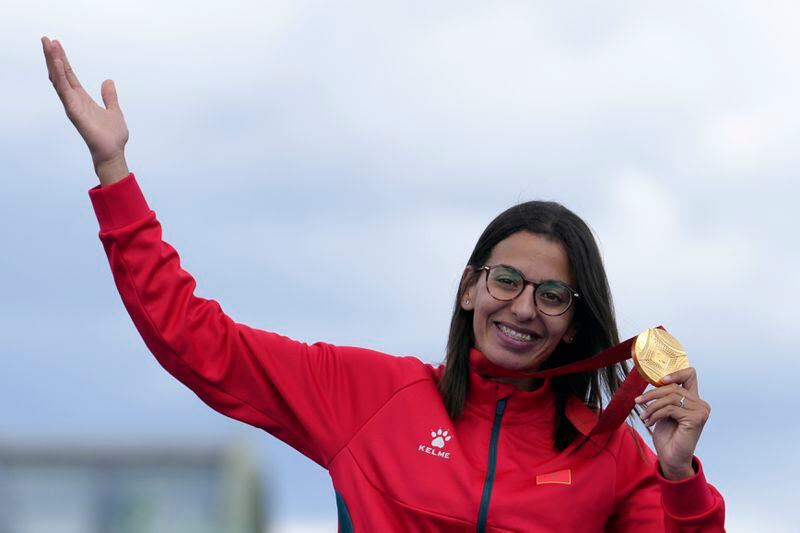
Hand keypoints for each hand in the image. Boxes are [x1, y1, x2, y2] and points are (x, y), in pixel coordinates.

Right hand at [41, 36, 129, 184]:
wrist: (113, 152)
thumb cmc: (113, 136)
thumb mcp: (114, 110)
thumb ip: (109, 96)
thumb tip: (108, 81)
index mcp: (82, 99)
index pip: (69, 76)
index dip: (63, 60)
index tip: (56, 45)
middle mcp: (74, 100)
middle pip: (61, 74)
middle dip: (53, 57)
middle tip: (45, 39)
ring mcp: (72, 105)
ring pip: (59, 79)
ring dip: (53, 62)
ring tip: (47, 44)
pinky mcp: (74, 111)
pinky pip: (65, 90)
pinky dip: (61, 76)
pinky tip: (58, 62)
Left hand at [634, 367, 710, 479]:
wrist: (672, 457)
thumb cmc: (668, 435)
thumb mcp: (665, 411)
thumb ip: (666, 397)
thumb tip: (655, 381)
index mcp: (694, 400)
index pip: (690, 375)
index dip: (675, 373)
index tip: (660, 380)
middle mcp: (701, 404)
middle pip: (673, 387)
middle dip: (652, 394)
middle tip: (638, 401)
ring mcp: (700, 411)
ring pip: (670, 398)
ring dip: (652, 406)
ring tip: (643, 416)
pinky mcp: (696, 419)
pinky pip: (669, 409)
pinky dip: (655, 414)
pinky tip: (649, 422)